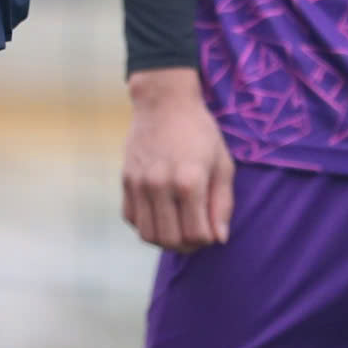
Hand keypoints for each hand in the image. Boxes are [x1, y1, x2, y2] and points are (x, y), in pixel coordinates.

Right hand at [121, 67, 234, 252]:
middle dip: (187, 245)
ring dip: (165, 239)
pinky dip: (146, 224)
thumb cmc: (200, 132)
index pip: (197, 235)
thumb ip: (222, 203)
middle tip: (195, 234)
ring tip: (178, 227)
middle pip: (171, 240)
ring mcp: (139, 183)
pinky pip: (132, 218)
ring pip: (148, 235)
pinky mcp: (126, 180)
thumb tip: (218, 238)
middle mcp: (160, 185)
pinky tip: (160, 213)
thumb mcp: (222, 163)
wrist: (164, 102)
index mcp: (189, 181)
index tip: (211, 229)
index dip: (208, 239)